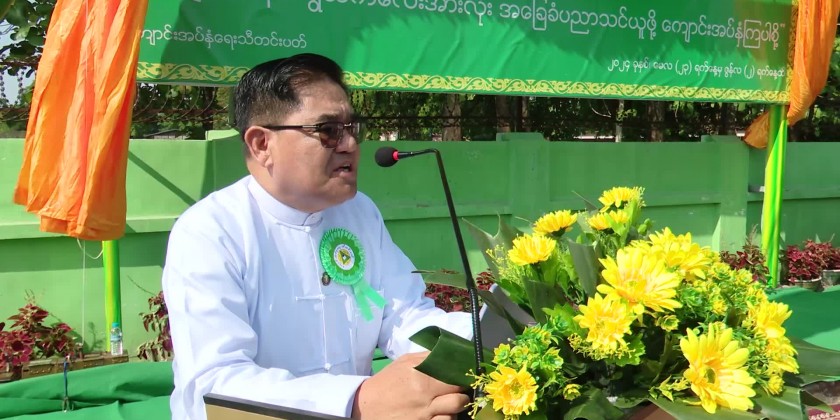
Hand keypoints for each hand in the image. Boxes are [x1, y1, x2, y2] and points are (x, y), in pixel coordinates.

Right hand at [351, 351, 469, 419]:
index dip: (461, 378)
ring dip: (453, 410)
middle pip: (459, 398)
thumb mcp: (404, 363)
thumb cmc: (386, 382)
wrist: (365, 407)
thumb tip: (449, 353)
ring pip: (454, 415)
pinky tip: (438, 414)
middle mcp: (425, 398)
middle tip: (456, 391)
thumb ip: (427, 357)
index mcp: (421, 378)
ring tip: (446, 404)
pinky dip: (444, 419)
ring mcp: (423, 416)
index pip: (455, 378)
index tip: (462, 377)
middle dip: (461, 394)